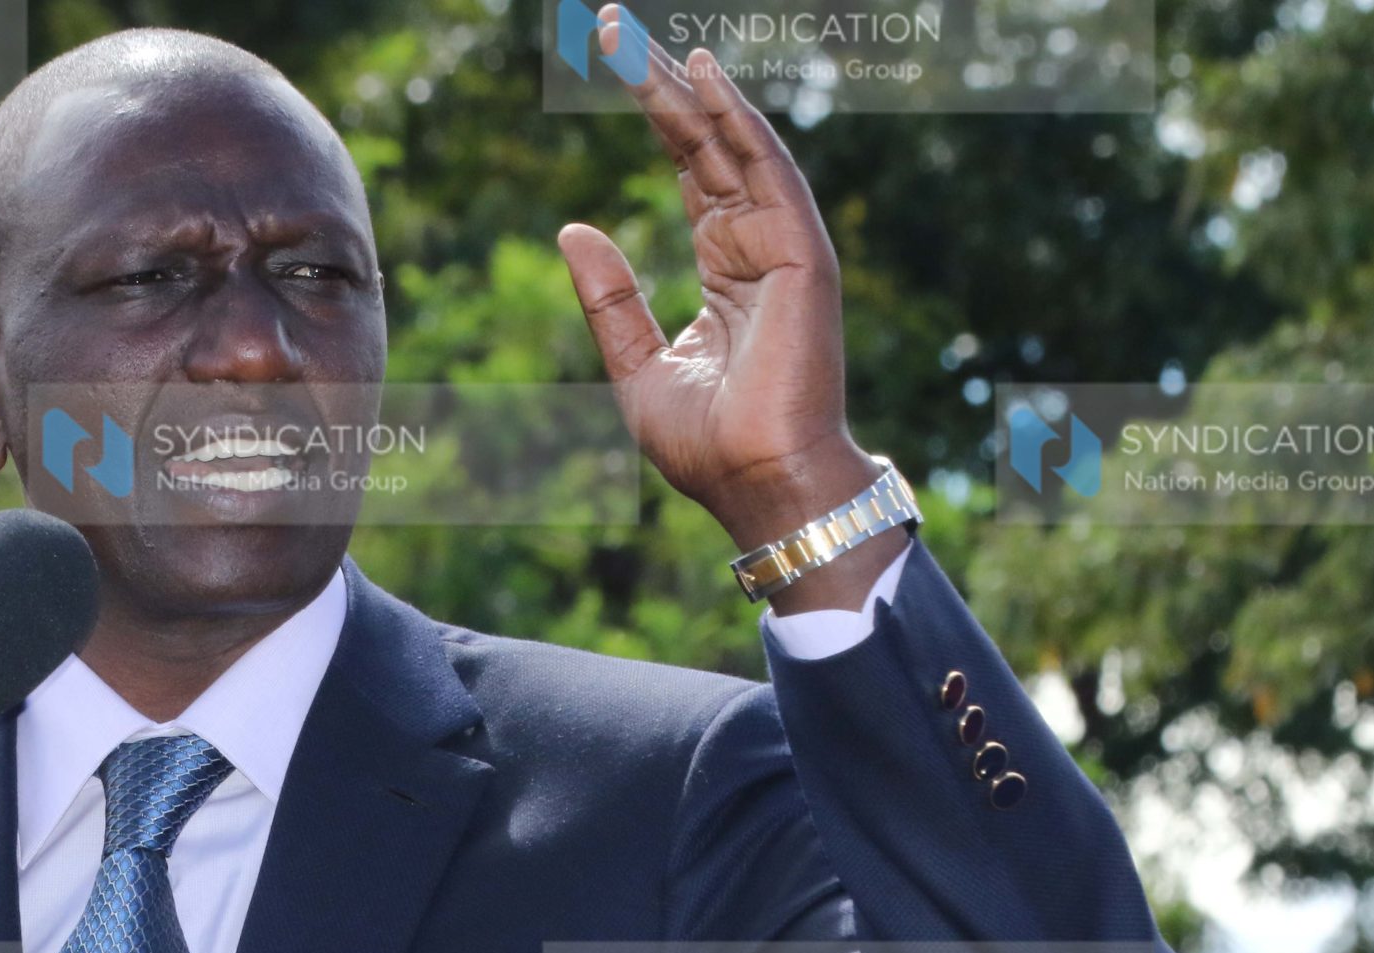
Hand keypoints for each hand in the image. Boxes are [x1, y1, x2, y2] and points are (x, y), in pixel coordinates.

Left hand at [558, 20, 898, 611]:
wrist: (756, 486)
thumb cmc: (706, 444)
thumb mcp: (634, 364)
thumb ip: (609, 296)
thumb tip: (572, 228)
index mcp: (726, 269)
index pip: (690, 171)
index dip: (656, 117)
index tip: (612, 64)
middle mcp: (757, 247)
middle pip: (706, 145)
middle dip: (661, 86)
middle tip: (611, 27)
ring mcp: (784, 248)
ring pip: (734, 147)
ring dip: (692, 89)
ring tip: (645, 40)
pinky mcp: (802, 257)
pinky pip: (767, 173)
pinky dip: (738, 122)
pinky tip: (703, 78)